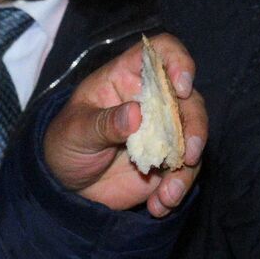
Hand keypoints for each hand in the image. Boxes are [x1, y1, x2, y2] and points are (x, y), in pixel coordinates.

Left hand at [43, 33, 205, 217]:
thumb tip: (135, 114)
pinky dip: (176, 191)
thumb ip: (103, 123)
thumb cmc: (65, 143)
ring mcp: (162, 131)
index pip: (161, 53)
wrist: (65, 184)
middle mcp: (151, 100)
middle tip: (188, 156)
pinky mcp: (166, 161)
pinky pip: (184, 172)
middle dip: (194, 127)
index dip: (177, 62)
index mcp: (127, 78)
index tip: (181, 86)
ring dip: (186, 170)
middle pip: (189, 100)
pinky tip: (158, 205)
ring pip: (192, 139)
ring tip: (166, 196)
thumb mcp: (75, 132)